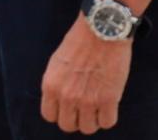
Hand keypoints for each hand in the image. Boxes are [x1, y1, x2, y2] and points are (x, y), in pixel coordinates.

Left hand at [40, 15, 131, 133]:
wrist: (101, 30)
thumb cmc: (79, 42)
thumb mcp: (56, 62)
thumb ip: (56, 83)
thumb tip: (60, 100)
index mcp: (50, 85)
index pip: (49, 116)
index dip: (59, 113)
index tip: (67, 108)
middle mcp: (66, 96)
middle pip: (68, 125)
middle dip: (76, 119)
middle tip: (83, 109)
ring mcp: (87, 100)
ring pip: (88, 128)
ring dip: (92, 120)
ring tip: (96, 107)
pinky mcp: (108, 99)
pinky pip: (107, 123)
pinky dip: (107, 117)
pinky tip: (108, 106)